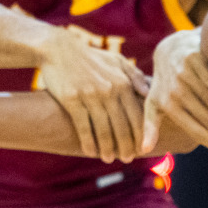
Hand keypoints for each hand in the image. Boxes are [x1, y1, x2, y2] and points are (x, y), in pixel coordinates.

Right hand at [35, 30, 147, 161]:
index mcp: (122, 83)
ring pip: (103, 129)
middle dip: (126, 145)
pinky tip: (90, 152)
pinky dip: (88, 142)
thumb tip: (149, 93)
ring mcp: (90, 95)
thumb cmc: (90, 58)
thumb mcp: (116, 60)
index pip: (137, 115)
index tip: (143, 148)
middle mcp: (109, 90)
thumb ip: (134, 76)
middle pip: (122, 126)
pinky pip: (83, 127)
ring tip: (108, 159)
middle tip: (128, 158)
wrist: (57, 49)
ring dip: (107, 148)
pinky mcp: (72, 99)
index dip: (141, 134)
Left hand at [141, 29, 207, 159]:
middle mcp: (176, 91)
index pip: (196, 130)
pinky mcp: (194, 59)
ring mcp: (185, 74)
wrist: (168, 48)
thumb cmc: (163, 83)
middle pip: (207, 120)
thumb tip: (142, 150)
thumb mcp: (153, 105)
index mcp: (168, 106)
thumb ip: (150, 127)